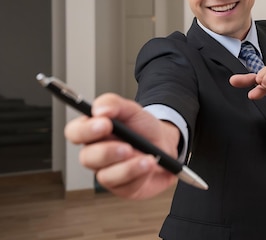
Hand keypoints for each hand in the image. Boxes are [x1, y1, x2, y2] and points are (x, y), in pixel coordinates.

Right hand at [64, 93, 178, 198]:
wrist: (166, 144)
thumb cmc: (143, 128)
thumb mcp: (132, 110)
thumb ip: (114, 103)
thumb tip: (98, 109)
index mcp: (93, 132)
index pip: (74, 132)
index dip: (85, 130)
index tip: (104, 124)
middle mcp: (96, 154)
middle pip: (86, 158)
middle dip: (107, 152)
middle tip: (126, 147)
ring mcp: (107, 172)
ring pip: (105, 176)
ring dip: (127, 167)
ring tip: (147, 158)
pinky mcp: (122, 187)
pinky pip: (124, 185)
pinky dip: (139, 174)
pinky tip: (150, 165)